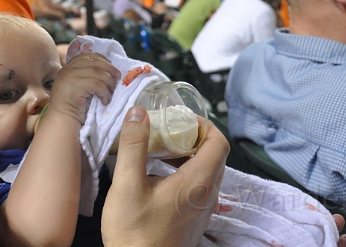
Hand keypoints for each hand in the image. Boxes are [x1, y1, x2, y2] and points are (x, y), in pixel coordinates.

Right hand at [47, 53, 119, 124]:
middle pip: (94, 61)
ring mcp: (69, 76)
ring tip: (110, 93)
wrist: (62, 121)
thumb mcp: (79, 87)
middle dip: (109, 69)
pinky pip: (97, 84)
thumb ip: (86, 76)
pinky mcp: (74, 86)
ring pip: (98, 72)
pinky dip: (104, 92)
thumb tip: (108, 70)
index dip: (102, 60)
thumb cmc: (73, 107)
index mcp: (67, 68)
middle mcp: (67, 69)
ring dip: (108, 82)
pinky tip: (104, 100)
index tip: (111, 69)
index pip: (87, 56)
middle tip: (117, 78)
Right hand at [102, 107, 229, 246]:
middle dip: (191, 136)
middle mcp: (207, 195)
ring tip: (158, 151)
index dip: (201, 124)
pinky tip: (156, 177)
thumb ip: (134, 146)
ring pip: (206, 171)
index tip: (176, 119)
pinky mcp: (194, 220)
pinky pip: (198, 187)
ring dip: (186, 155)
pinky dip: (183, 172)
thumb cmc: (134, 233)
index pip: (218, 142)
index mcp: (198, 183)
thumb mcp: (127, 185)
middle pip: (213, 154)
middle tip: (165, 131)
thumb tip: (139, 112)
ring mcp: (202, 210)